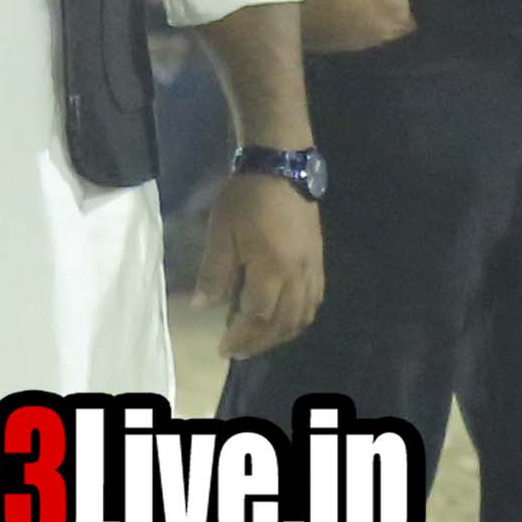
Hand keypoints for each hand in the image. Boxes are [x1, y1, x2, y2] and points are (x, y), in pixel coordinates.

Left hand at [207, 168, 325, 356]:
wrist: (282, 170)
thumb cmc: (246, 199)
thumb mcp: (220, 233)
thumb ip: (213, 272)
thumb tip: (203, 305)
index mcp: (271, 268)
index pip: (256, 315)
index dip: (239, 335)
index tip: (222, 347)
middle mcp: (296, 275)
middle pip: (282, 323)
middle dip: (259, 341)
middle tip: (238, 351)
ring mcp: (311, 270)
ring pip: (302, 316)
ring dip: (281, 334)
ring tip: (260, 339)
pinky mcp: (318, 263)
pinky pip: (314, 301)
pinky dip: (299, 318)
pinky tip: (284, 319)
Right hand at [298, 0, 465, 55]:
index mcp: (399, 24)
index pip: (410, 22)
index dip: (406, 10)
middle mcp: (379, 41)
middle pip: (389, 31)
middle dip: (385, 19)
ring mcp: (351, 47)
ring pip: (365, 36)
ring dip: (362, 24)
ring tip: (353, 6)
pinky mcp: (327, 48)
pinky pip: (341, 39)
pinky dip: (341, 29)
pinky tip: (334, 16)